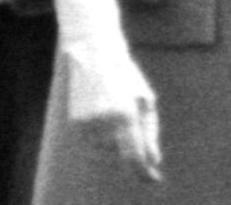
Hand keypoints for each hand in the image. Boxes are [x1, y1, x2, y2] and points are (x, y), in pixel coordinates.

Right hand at [60, 37, 161, 182]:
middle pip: (121, 152)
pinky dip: (99, 132)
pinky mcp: (76, 121)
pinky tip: (100, 109)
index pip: (134, 156)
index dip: (143, 171)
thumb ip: (150, 133)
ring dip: (113, 137)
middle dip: (128, 143)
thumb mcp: (145, 100)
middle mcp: (105, 121)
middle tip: (127, 116)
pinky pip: (92, 140)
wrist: (93, 53)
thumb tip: (154, 161)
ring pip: (105, 148)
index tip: (152, 177)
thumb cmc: (126, 76)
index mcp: (126, 114)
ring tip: (113, 109)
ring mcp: (87, 121)